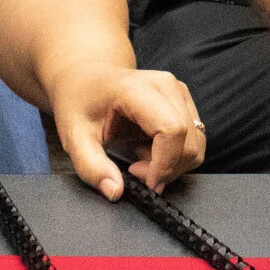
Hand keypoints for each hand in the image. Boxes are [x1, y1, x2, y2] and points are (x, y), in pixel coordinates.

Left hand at [45, 63, 206, 199]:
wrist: (87, 77)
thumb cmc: (80, 103)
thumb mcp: (74, 137)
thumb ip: (92, 166)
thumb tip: (115, 192)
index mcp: (137, 89)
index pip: (171, 129)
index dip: (164, 163)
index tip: (146, 183)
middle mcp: (166, 86)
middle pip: (188, 140)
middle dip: (166, 168)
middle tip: (135, 171)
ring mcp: (179, 92)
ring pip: (196, 143)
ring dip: (173, 163)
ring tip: (140, 157)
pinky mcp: (185, 101)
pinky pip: (195, 139)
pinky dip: (176, 155)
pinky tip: (149, 149)